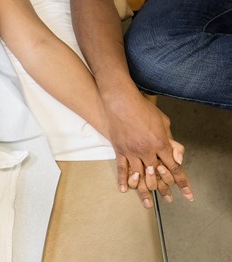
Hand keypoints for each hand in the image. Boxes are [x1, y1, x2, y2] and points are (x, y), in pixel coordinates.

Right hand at [105, 93, 193, 207]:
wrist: (121, 102)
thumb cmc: (143, 109)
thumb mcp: (163, 122)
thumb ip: (170, 140)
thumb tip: (176, 155)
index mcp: (160, 143)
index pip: (173, 167)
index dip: (181, 181)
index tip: (187, 192)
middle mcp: (146, 151)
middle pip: (156, 175)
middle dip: (164, 189)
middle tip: (168, 200)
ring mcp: (131, 151)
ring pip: (139, 176)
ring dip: (144, 191)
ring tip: (147, 203)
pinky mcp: (119, 149)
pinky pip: (121, 168)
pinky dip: (124, 180)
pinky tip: (126, 190)